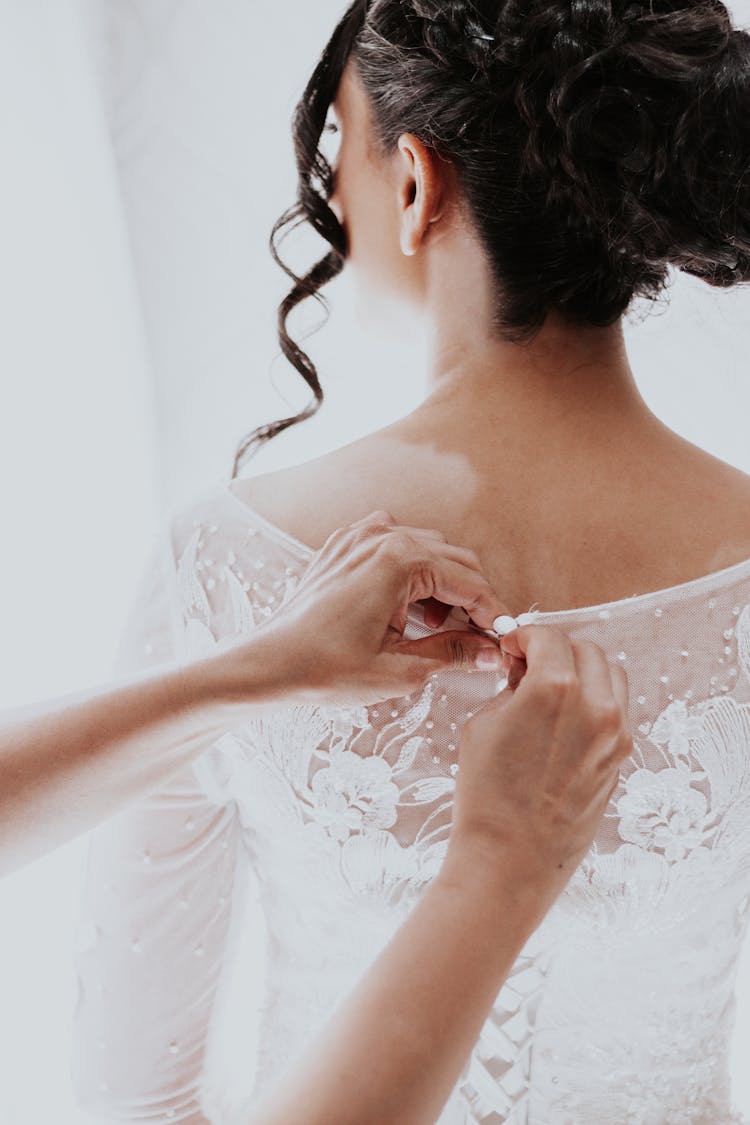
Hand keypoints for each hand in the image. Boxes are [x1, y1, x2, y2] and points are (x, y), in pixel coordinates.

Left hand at [246, 510, 512, 706]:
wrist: (269, 664)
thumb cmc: (324, 668)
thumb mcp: (400, 669)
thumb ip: (452, 653)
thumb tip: (490, 651)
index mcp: (400, 560)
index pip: (470, 582)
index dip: (493, 614)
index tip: (503, 639)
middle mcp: (382, 536)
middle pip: (454, 559)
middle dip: (472, 599)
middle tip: (477, 639)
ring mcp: (360, 536)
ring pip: (427, 549)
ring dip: (442, 585)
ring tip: (434, 630)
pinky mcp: (344, 545)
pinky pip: (394, 544)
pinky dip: (410, 571)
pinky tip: (403, 606)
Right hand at [442, 622, 632, 924]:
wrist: (511, 856)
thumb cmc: (487, 794)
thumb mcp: (483, 724)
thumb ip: (511, 687)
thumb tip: (525, 673)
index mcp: (555, 688)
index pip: (548, 636)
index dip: (524, 636)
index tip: (511, 647)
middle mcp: (594, 704)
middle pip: (585, 649)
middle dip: (555, 649)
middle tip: (528, 665)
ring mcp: (615, 732)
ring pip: (611, 674)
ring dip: (583, 670)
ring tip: (553, 690)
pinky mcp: (620, 756)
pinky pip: (617, 708)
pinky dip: (596, 699)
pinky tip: (567, 717)